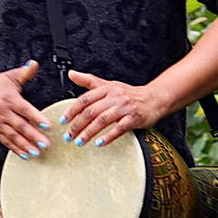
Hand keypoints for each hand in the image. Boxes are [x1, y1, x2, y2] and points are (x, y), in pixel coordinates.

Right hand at [0, 59, 51, 157]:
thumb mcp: (12, 76)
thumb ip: (26, 72)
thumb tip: (34, 64)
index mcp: (10, 98)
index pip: (24, 109)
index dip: (36, 117)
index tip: (47, 125)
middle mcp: (3, 112)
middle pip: (20, 126)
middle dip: (33, 136)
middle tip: (45, 144)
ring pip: (13, 136)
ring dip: (25, 145)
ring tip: (36, 153)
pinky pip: (6, 141)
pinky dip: (15, 149)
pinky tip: (25, 155)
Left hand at [59, 69, 173, 146]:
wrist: (154, 98)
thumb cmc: (128, 94)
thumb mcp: (108, 85)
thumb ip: (88, 81)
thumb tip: (71, 74)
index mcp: (106, 89)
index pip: (84, 99)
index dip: (72, 111)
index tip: (62, 121)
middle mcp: (114, 97)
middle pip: (91, 111)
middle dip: (77, 125)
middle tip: (68, 136)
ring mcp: (124, 107)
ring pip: (102, 120)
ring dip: (89, 132)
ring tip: (79, 142)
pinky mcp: (134, 118)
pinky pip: (119, 128)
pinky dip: (108, 136)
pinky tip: (99, 143)